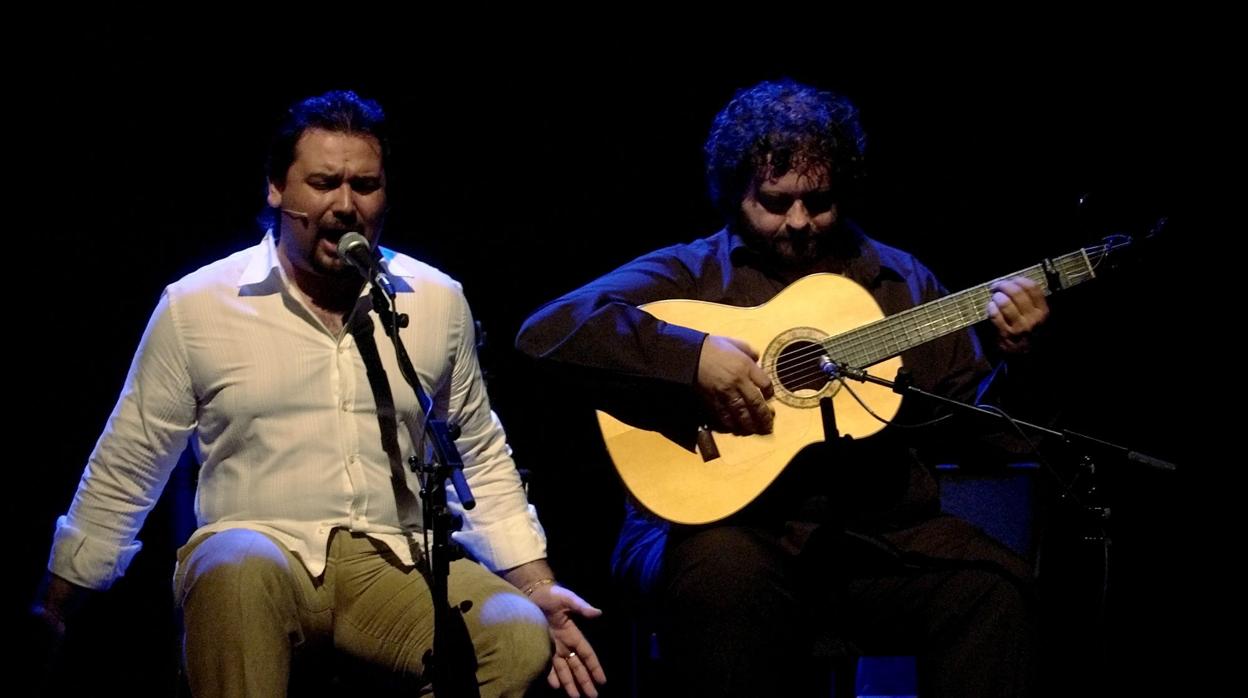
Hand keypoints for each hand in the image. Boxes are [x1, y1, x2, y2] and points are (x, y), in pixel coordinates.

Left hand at [527, 583, 606, 697]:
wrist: (531, 593)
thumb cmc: (551, 595)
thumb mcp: (567, 599)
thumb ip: (581, 607)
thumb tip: (598, 612)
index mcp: (573, 634)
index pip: (587, 654)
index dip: (595, 667)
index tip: (602, 680)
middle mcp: (564, 644)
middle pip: (577, 666)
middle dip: (585, 681)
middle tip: (592, 696)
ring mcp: (552, 647)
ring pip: (564, 670)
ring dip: (570, 684)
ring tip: (576, 697)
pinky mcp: (539, 647)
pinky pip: (547, 666)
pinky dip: (551, 676)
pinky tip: (556, 686)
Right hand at [697, 335, 774, 434]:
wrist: (690, 354)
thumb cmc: (713, 347)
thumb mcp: (735, 344)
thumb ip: (749, 351)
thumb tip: (757, 358)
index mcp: (746, 366)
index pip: (766, 384)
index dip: (770, 394)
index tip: (769, 397)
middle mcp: (738, 381)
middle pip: (756, 403)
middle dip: (764, 417)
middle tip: (769, 426)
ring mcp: (725, 392)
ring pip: (742, 414)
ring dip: (751, 425)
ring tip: (757, 431)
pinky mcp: (713, 400)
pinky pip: (725, 416)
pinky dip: (733, 425)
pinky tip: (738, 428)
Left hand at [987, 276, 1048, 352]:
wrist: (1025, 355)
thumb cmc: (1029, 332)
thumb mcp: (1038, 317)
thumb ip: (1031, 301)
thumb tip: (1014, 282)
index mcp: (1043, 311)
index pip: (1032, 288)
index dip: (1018, 279)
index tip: (1011, 279)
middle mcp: (1033, 319)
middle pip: (1016, 292)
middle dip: (1003, 285)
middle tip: (996, 285)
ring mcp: (1019, 327)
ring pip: (1005, 303)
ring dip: (997, 296)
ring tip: (995, 297)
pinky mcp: (1005, 334)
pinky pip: (995, 315)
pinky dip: (991, 308)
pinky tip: (991, 307)